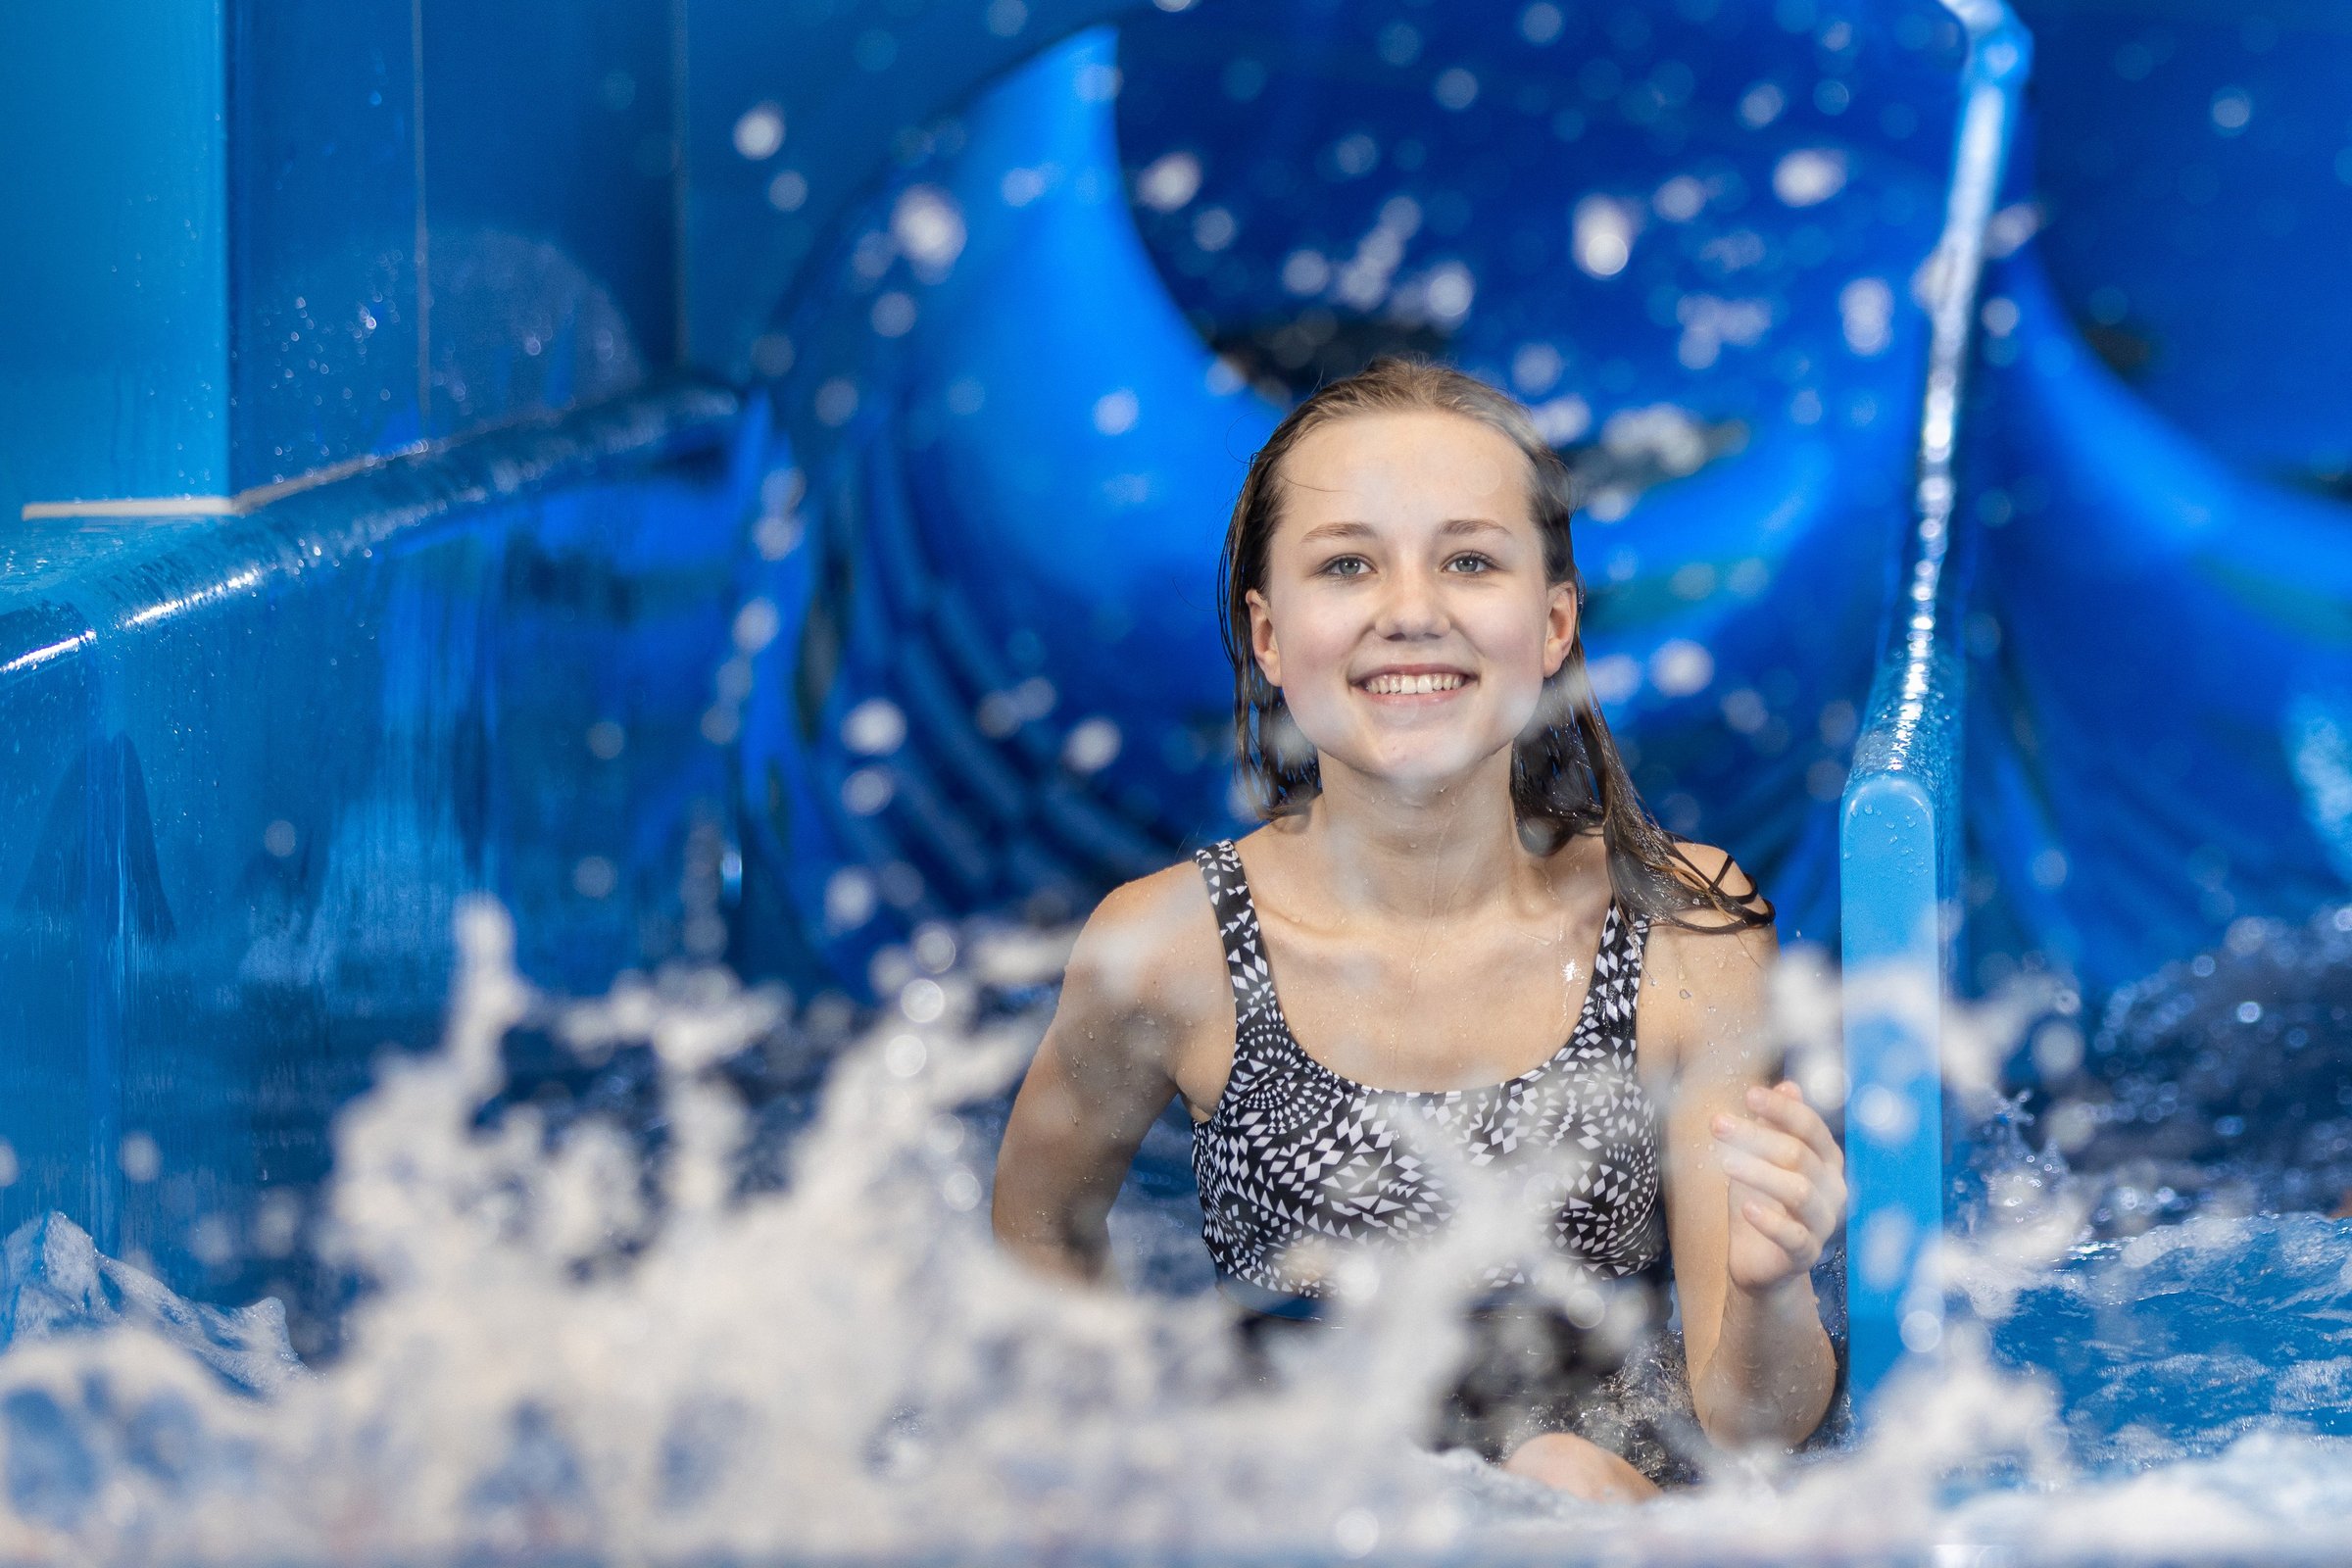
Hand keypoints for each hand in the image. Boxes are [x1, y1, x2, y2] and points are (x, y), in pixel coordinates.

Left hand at [1711, 1081, 1845, 1294]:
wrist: (1759, 1261)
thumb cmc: (1761, 1201)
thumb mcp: (1761, 1159)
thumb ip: (1776, 1126)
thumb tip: (1790, 1085)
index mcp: (1826, 1161)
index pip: (1811, 1127)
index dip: (1782, 1109)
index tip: (1748, 1094)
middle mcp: (1833, 1189)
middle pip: (1798, 1155)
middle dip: (1756, 1135)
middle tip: (1717, 1123)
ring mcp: (1823, 1223)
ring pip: (1798, 1192)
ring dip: (1759, 1173)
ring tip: (1725, 1162)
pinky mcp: (1806, 1254)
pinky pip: (1793, 1236)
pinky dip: (1769, 1221)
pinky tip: (1745, 1207)